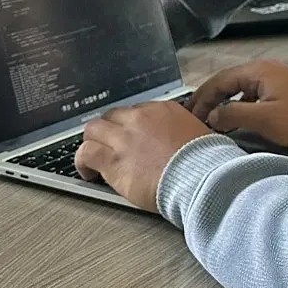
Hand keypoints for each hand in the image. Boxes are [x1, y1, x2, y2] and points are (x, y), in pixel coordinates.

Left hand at [74, 100, 212, 211]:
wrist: (200, 177)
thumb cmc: (205, 162)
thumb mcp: (199, 134)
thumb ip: (182, 132)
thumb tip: (179, 141)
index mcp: (163, 110)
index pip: (136, 111)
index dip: (130, 127)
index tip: (131, 139)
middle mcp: (140, 118)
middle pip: (112, 116)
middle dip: (109, 131)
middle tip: (111, 146)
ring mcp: (124, 137)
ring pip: (93, 129)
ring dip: (92, 142)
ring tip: (94, 158)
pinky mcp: (112, 159)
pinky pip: (85, 153)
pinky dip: (82, 162)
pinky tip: (87, 173)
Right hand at [187, 60, 287, 148]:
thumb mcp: (264, 119)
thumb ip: (234, 114)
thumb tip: (211, 116)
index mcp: (258, 71)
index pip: (219, 80)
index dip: (202, 98)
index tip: (189, 116)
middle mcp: (264, 69)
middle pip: (227, 81)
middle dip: (209, 99)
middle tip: (193, 117)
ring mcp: (273, 79)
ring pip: (238, 88)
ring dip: (223, 103)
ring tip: (208, 120)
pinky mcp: (281, 90)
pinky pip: (250, 94)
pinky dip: (237, 105)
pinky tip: (233, 120)